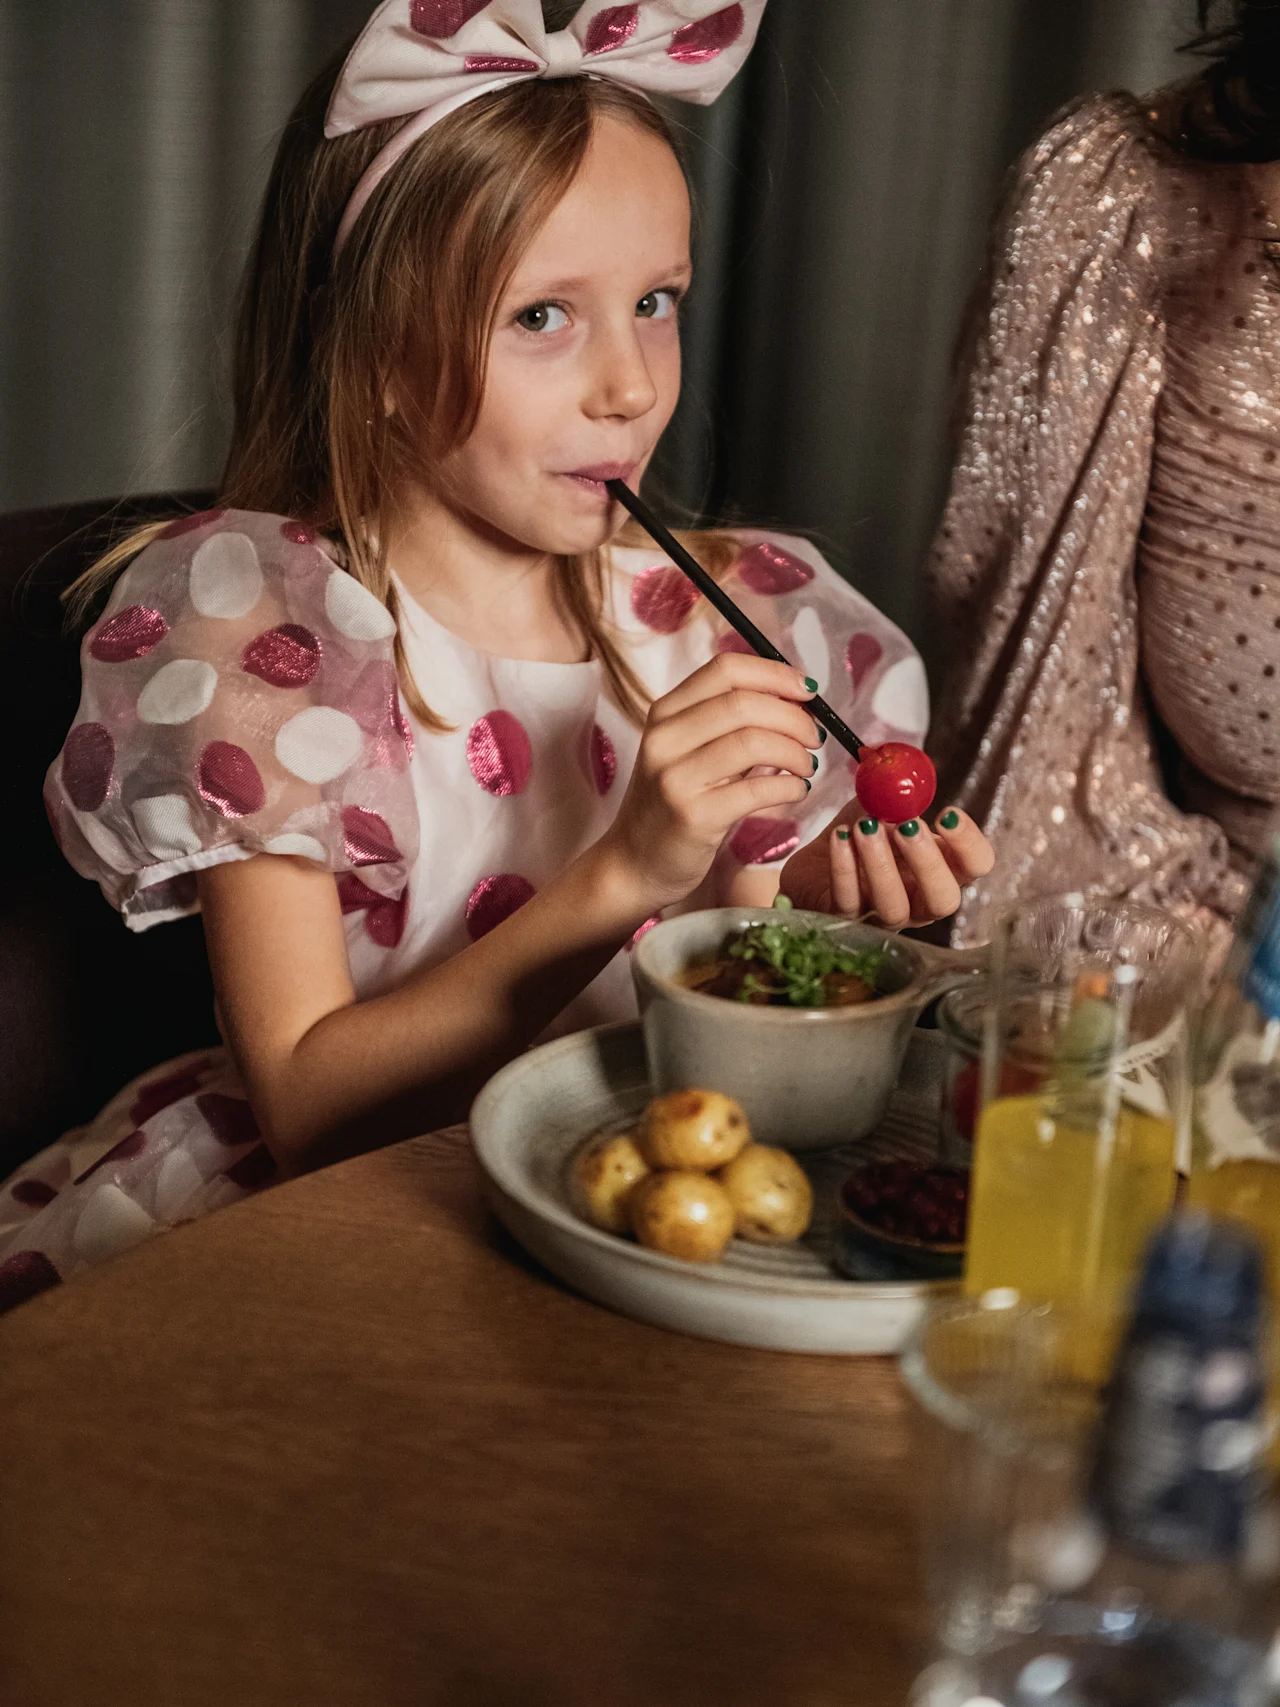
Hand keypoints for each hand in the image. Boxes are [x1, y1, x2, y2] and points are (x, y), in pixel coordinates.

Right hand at [601, 654, 821, 909]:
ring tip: (806, 767)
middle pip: (744, 702)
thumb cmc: (674, 805)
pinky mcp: (693, 815)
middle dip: (794, 717)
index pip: (726, 669)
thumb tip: (795, 700)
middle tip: (814, 737)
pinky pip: (757, 790)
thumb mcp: (688, 752)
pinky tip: (796, 790)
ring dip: (795, 753)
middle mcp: (665, 738)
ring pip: (754, 742)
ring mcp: (676, 777)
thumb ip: (730, 724)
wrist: (634, 863)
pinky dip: (789, 786)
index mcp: (665, 713)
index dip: (776, 674)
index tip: (807, 691)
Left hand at [778, 803, 993, 929]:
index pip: (976, 866)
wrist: (817, 860)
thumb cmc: (862, 832)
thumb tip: (901, 771)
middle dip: (927, 862)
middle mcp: (921, 901)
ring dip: (880, 864)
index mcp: (943, 869)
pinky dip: (844, 867)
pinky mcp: (845, 920)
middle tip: (906, 826)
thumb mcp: (882, 805)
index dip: (970, 843)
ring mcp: (884, 917)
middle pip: (943, 899)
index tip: (947, 812)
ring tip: (864, 826)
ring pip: (894, 907)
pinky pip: (848, 901)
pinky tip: (839, 836)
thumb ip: (897, 791)